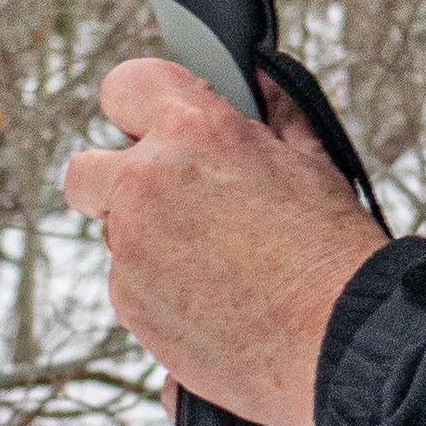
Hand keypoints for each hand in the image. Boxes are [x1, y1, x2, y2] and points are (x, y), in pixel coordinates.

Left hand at [59, 53, 383, 425]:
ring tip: (215, 262)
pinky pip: (129, 285)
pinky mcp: (129, 304)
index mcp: (191, 133)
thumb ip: (272, 113)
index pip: (124, 86)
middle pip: (86, 169)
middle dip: (118, 180)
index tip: (152, 122)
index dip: (139, 104)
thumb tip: (255, 84)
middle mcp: (146, 185)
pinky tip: (214, 301)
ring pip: (113, 233)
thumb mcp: (312, 160)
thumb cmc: (332, 252)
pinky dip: (159, 291)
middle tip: (172, 199)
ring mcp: (130, 250)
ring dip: (146, 239)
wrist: (339, 341)